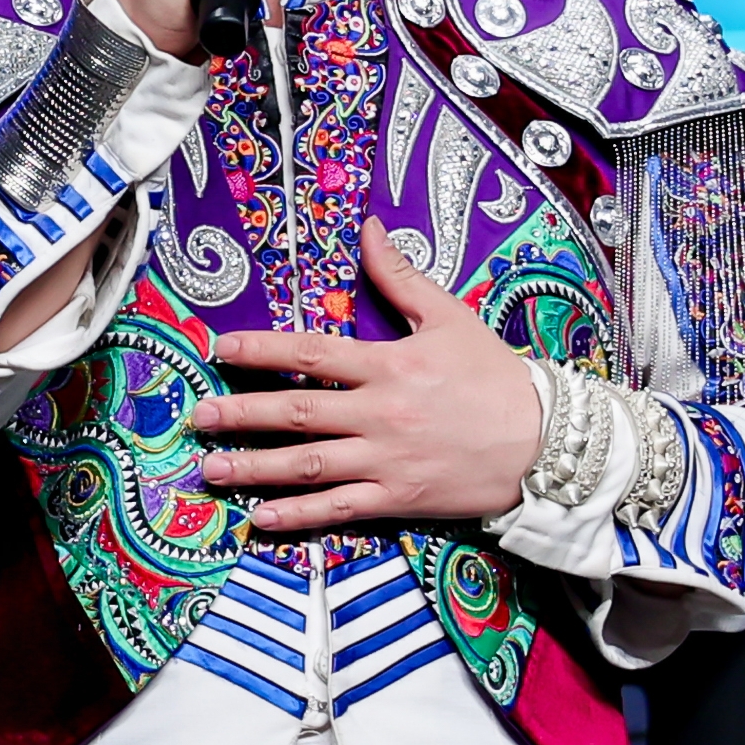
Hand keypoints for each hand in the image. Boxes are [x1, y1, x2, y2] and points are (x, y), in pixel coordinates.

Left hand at [193, 222, 543, 531]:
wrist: (548, 442)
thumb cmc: (498, 377)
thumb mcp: (452, 317)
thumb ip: (402, 276)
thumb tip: (368, 228)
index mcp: (390, 365)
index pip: (311, 352)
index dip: (261, 350)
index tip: (220, 348)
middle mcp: (380, 414)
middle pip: (296, 412)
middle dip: (240, 413)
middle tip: (196, 416)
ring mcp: (386, 460)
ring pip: (308, 465)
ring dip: (254, 468)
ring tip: (209, 469)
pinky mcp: (399, 498)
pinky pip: (339, 509)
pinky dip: (299, 516)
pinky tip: (261, 516)